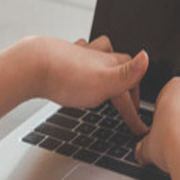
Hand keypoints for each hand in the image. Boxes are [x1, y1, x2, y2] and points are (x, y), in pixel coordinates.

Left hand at [32, 35, 149, 134]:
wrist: (32, 66)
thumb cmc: (66, 78)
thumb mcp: (105, 83)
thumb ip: (128, 73)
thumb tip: (147, 57)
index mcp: (111, 65)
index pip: (130, 91)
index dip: (135, 112)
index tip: (139, 128)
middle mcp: (98, 56)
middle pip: (122, 65)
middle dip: (129, 81)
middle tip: (130, 102)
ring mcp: (80, 53)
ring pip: (102, 51)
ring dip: (109, 61)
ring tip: (111, 72)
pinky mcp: (63, 54)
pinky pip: (80, 51)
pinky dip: (85, 55)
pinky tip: (80, 62)